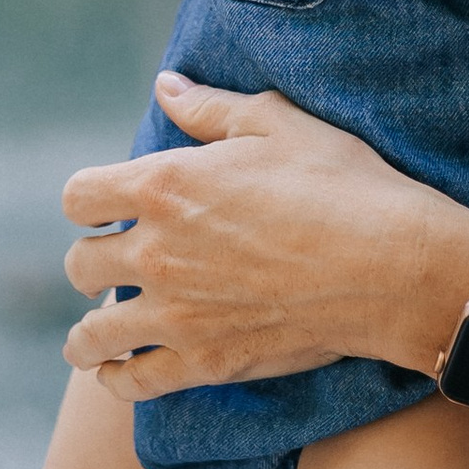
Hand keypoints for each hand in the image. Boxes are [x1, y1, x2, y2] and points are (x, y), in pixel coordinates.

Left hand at [59, 73, 468, 397]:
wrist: (390, 266)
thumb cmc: (340, 184)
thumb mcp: (276, 124)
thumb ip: (209, 107)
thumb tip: (165, 85)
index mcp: (165, 185)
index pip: (79, 197)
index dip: (91, 200)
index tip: (109, 207)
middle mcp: (157, 252)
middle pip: (81, 264)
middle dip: (95, 260)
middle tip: (118, 263)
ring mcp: (176, 314)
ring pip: (92, 334)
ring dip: (90, 331)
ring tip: (97, 331)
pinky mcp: (205, 363)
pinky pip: (132, 382)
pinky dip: (117, 378)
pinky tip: (119, 370)